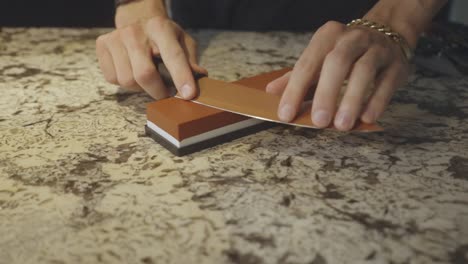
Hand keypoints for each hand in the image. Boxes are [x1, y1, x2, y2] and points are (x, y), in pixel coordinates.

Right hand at [96, 5, 206, 99]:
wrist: (137, 19)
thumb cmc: (164, 36)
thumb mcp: (182, 42)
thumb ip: (190, 60)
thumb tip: (199, 77)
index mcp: (161, 28)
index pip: (173, 56)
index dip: (182, 77)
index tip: (188, 95)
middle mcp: (135, 32)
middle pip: (145, 74)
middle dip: (158, 92)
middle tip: (165, 94)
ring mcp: (116, 38)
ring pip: (128, 81)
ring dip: (141, 88)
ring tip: (148, 78)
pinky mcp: (102, 46)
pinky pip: (114, 79)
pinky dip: (126, 83)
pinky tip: (133, 71)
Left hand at [266, 20, 409, 130]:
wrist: (386, 34)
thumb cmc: (345, 54)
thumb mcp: (318, 60)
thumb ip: (296, 76)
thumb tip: (270, 92)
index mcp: (327, 37)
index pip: (307, 64)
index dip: (294, 90)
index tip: (286, 115)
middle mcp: (352, 39)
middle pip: (337, 63)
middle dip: (326, 94)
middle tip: (319, 121)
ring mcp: (376, 49)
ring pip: (364, 71)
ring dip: (352, 100)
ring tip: (342, 125)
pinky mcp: (396, 64)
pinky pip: (387, 82)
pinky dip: (377, 101)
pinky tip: (367, 118)